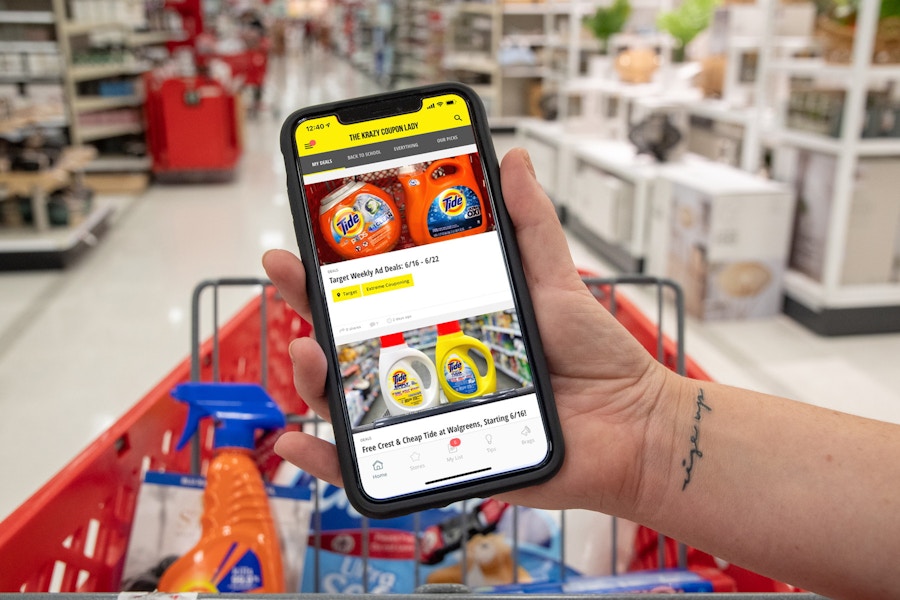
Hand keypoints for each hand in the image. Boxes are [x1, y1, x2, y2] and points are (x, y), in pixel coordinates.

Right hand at [263, 148, 674, 518]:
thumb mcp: (554, 282)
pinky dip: (326, 461)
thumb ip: (530, 225)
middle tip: (286, 273)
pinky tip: (295, 440)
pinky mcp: (435, 460)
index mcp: (447, 320)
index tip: (309, 235)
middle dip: (308, 303)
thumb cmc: (593, 358)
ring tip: (308, 350)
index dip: (339, 266)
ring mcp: (427, 413)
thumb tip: (512, 160)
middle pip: (350, 337)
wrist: (630, 427)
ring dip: (312, 375)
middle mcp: (427, 365)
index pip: (379, 290)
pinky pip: (369, 467)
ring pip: (350, 397)